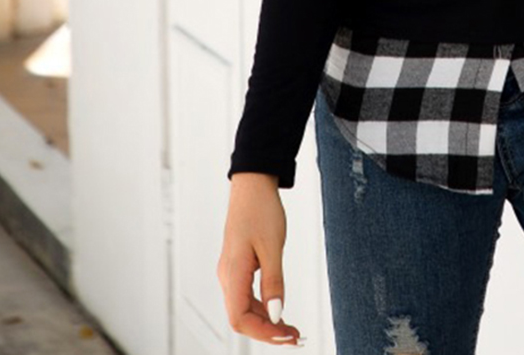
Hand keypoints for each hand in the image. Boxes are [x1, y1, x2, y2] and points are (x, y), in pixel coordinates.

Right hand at [217, 173, 303, 346]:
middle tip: (295, 338)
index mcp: (232, 272)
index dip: (263, 333)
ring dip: (266, 322)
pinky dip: (263, 307)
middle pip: (242, 319)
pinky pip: (247, 296)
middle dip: (267, 332)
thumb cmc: (261, 210)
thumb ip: (274, 282)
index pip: (240, 319)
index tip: (287, 336)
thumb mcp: (272, 246)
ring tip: (291, 329)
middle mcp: (228, 276)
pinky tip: (278, 310)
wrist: (253, 185)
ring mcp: (231, 271)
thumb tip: (275, 314)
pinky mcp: (238, 266)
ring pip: (244, 309)